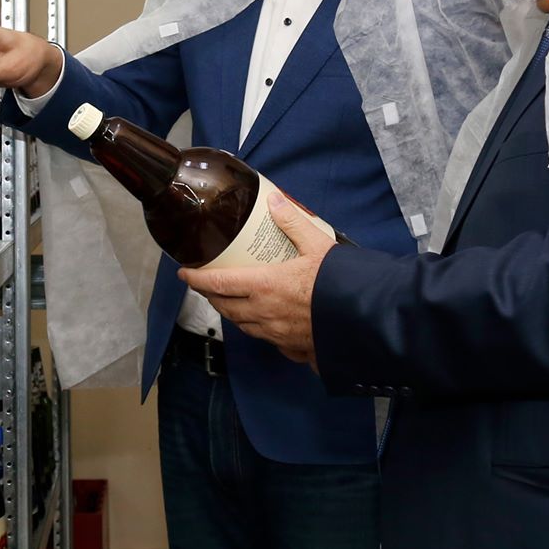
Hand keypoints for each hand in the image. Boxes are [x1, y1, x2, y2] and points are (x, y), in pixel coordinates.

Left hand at [179, 195, 335, 367]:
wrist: (364, 318)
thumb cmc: (339, 283)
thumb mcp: (317, 244)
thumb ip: (293, 222)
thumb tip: (274, 200)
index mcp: (264, 286)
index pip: (217, 284)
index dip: (196, 279)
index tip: (184, 273)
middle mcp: (264, 313)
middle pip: (225, 307)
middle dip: (210, 296)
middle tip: (206, 285)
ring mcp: (275, 334)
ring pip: (242, 325)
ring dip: (231, 313)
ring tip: (230, 301)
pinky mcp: (291, 347)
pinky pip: (265, 339)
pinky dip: (257, 328)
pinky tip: (264, 321)